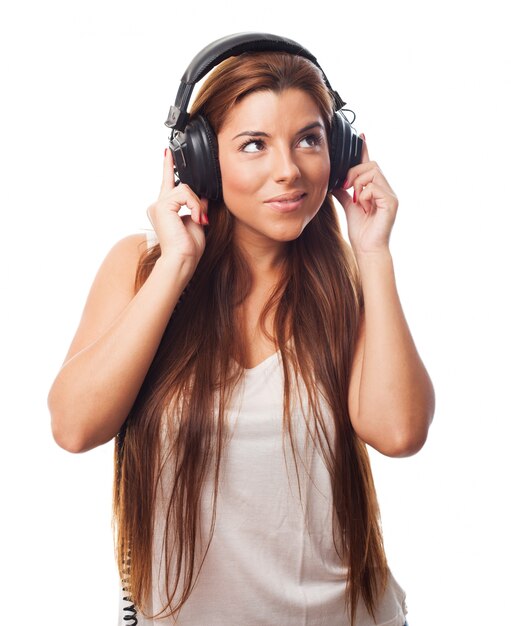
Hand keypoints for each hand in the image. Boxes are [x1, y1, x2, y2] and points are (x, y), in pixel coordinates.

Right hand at [146, 149, 208, 270]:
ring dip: (196, 205)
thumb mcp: (197, 222)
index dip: (168, 166)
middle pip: (181, 186)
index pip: (167, 183)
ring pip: (185, 189)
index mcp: (165, 210)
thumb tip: (203, 196)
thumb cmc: (188, 249)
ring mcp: (158, 205)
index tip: (167, 153)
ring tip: (197, 220)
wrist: (181, 260)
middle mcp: (158, 206)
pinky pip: (185, 194)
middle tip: (199, 219)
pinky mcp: (162, 206)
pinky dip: (194, 206)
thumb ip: (198, 206)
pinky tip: (195, 218)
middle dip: (194, 200)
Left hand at [332, 134, 397, 257]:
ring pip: (372, 172)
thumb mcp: (349, 207)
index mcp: (376, 189)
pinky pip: (373, 186)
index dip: (364, 150)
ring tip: (357, 200)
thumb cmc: (361, 232)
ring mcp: (390, 195)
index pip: (370, 165)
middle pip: (370, 165)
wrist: (367, 249)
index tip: (361, 135)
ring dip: (358, 184)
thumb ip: (344, 192)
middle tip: (347, 188)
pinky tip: (363, 206)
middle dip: (354, 173)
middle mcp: (386, 189)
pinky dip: (363, 194)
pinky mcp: (391, 202)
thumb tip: (336, 181)